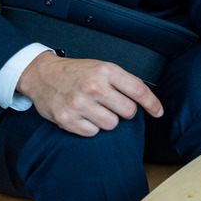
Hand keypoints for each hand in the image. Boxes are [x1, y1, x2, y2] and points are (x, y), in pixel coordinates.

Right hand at [16, 51, 162, 136]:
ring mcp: (79, 104)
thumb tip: (146, 100)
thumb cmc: (77, 72)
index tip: (158, 113)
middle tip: (113, 105)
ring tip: (95, 109)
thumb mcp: (102, 67)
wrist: (42, 75)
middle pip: (128, 112)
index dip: (152, 104)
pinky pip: (93, 133)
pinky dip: (91, 127)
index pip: (139, 91)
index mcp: (106, 71)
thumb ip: (123, 81)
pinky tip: (83, 116)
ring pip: (111, 124)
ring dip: (107, 120)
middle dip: (124, 111)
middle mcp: (93, 86)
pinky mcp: (66, 119)